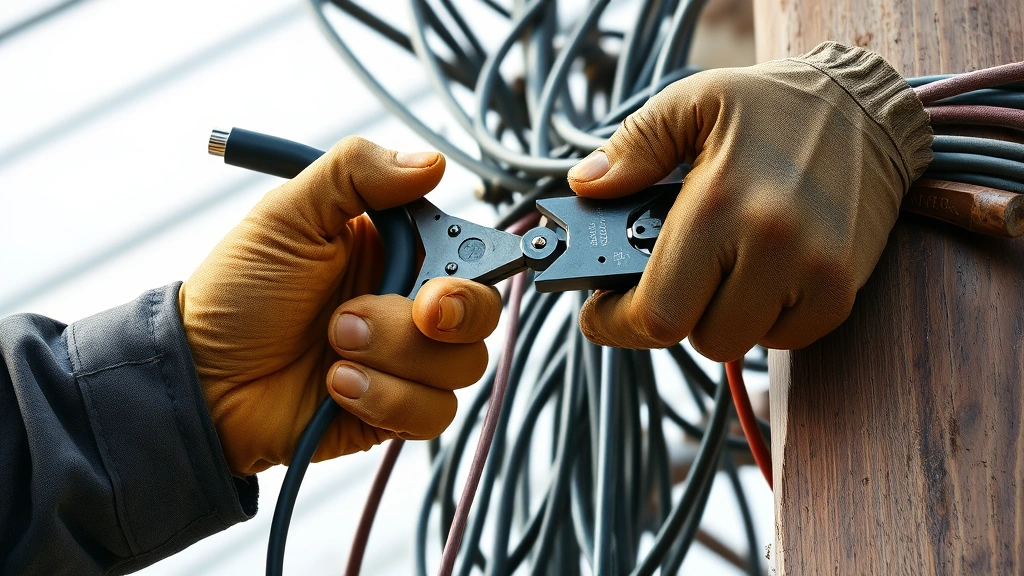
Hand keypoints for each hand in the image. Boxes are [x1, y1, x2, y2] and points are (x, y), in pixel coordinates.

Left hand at [179, 137, 501, 475]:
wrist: (200, 380)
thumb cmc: (236, 294)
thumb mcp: (288, 216)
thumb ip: (356, 174)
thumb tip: (429, 162)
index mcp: (395, 252)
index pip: (468, 252)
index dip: (476, 264)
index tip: (444, 277)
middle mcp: (407, 305)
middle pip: (482, 313)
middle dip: (455, 315)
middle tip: (419, 311)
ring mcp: (404, 362)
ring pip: (460, 366)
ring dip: (394, 355)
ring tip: (335, 345)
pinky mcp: (394, 410)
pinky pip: (432, 413)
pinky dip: (384, 397)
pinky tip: (336, 385)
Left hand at [567, 42, 931, 359]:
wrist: (868, 108)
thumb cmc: (773, 106)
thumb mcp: (693, 102)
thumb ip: (634, 147)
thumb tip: (586, 186)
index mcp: (719, 203)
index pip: (656, 312)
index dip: (615, 323)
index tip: (600, 313)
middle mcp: (770, 245)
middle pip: (699, 338)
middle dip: (671, 313)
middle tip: (668, 276)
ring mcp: (814, 274)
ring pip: (739, 343)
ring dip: (717, 315)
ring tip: (721, 263)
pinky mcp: (842, 291)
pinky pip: (784, 340)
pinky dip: (763, 319)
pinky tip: (761, 272)